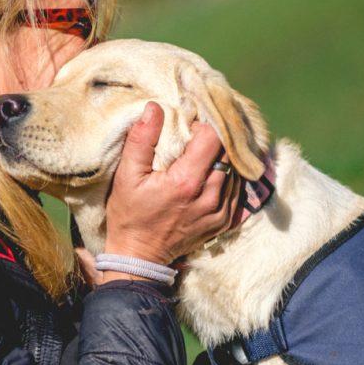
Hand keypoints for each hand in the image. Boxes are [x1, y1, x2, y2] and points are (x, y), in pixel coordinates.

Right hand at [102, 102, 239, 278]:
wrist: (140, 256)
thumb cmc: (130, 214)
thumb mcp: (127, 175)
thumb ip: (142, 140)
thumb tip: (155, 108)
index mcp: (187, 182)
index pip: (212, 137)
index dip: (203, 124)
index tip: (190, 123)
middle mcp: (210, 197)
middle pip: (228, 152)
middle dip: (216, 138)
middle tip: (200, 133)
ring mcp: (220, 212)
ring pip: (235, 170)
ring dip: (223, 157)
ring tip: (205, 152)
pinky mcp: (224, 222)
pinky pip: (236, 191)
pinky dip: (227, 177)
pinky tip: (211, 173)